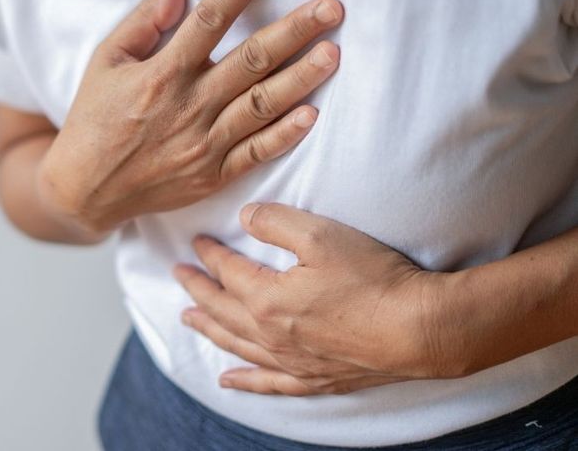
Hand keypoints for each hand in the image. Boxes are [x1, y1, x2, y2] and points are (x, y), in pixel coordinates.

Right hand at [37, 0, 342, 234]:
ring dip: (301, 78)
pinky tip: (312, 114)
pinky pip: (256, 153)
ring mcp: (204, 143)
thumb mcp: (105, 62)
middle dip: (294, 30)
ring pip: (262, 105)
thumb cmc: (93, 119)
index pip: (209, 20)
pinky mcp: (213, 174)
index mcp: (162, 73)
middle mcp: (188, 106)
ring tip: (334, 52)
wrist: (86, 189)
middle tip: (332, 7)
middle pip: (250, 61)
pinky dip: (284, 135)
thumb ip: (142, 24)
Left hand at [174, 203, 450, 395]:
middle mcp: (271, 335)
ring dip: (210, 329)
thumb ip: (274, 221)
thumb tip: (243, 217)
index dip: (210, 254)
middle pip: (222, 310)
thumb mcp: (320, 234)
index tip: (197, 242)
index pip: (227, 272)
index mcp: (267, 299)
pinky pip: (268, 383)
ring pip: (236, 345)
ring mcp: (292, 362)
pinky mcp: (316, 379)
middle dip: (198, 290)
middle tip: (178, 275)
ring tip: (188, 319)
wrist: (421, 329)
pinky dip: (245, 381)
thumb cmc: (373, 279)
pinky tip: (228, 381)